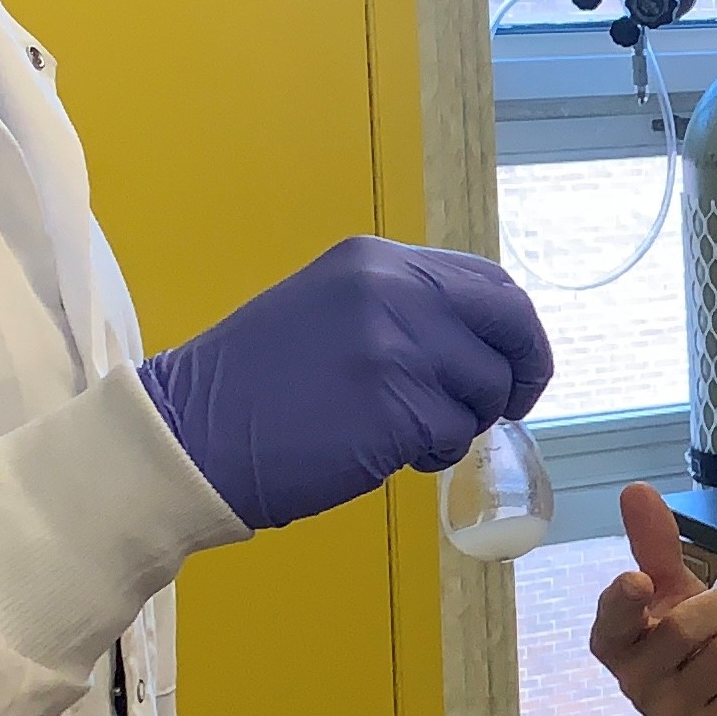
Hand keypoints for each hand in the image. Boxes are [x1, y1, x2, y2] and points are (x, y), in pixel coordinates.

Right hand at [139, 236, 552, 530]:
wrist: (190, 434)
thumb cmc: (255, 387)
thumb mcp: (333, 312)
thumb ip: (404, 312)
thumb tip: (482, 344)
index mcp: (379, 261)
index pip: (489, 282)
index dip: (513, 329)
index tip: (512, 365)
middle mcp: (395, 290)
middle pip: (511, 320)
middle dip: (525, 368)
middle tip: (511, 406)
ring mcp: (398, 346)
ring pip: (487, 389)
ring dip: (463, 422)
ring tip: (407, 434)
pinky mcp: (397, 407)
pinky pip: (455, 435)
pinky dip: (434, 454)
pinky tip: (387, 453)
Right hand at [593, 485, 716, 715]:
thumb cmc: (682, 646)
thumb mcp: (669, 595)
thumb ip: (655, 547)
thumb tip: (634, 489)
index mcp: (615, 642)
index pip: (612, 621)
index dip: (623, 600)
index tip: (638, 580)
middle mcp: (633, 681)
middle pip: (686, 628)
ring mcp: (669, 714)